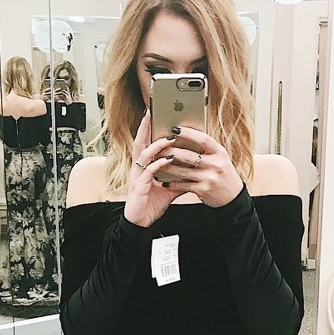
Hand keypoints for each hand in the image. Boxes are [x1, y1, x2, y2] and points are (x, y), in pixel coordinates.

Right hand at [124, 110, 187, 226]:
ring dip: (157, 145)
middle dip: (146, 127)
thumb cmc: (152, 203)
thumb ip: (179, 178)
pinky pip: (149, 171)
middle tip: (152, 113)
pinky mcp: (139, 186)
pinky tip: (167, 159)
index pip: (145, 142)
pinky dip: (158, 164)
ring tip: (169, 138)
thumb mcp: (169, 189)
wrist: (141, 222)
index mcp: (144, 166)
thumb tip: (195, 173)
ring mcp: (138, 175)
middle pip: (140, 142)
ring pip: (145, 154)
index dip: (148, 128)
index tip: (153, 114)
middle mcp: (139, 167)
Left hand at [157, 126, 243, 206]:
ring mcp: (209, 178)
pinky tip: (164, 181)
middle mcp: (216, 165)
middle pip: (189, 155)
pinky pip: (183, 185)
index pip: (203, 140)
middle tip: (158, 147)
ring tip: (155, 163)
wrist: (233, 198)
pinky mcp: (203, 190)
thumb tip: (186, 136)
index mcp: (220, 153)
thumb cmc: (224, 175)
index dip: (189, 133)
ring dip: (167, 167)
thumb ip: (206, 149)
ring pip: (182, 171)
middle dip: (171, 151)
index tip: (175, 129)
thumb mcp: (220, 159)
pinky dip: (172, 183)